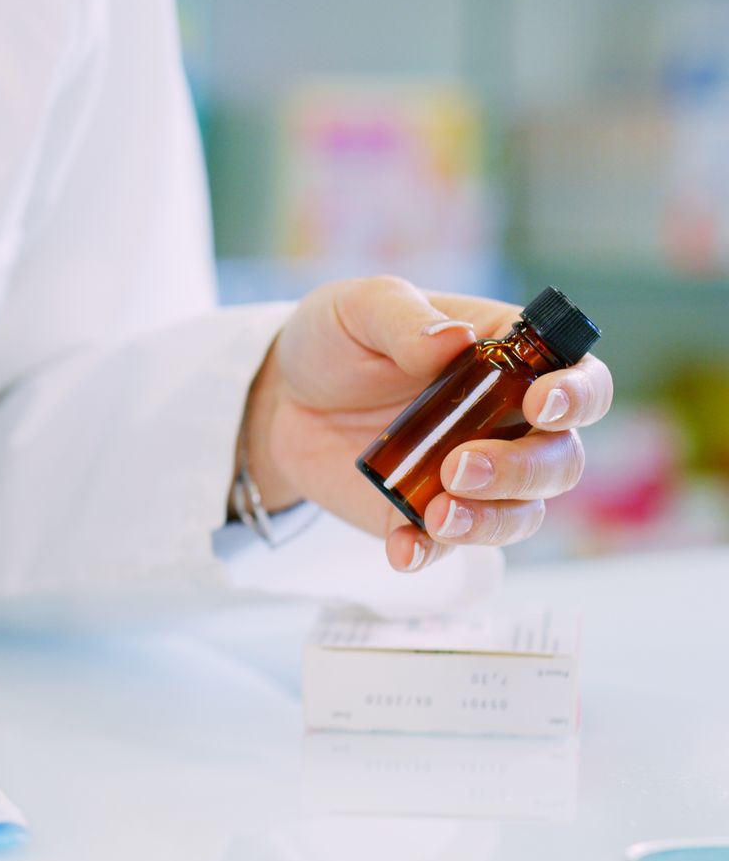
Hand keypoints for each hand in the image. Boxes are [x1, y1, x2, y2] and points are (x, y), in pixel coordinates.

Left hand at [244, 276, 612, 572]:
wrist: (280, 398)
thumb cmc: (336, 340)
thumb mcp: (360, 308)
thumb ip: (405, 319)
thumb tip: (454, 338)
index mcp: (509, 360)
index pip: (580, 379)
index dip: (578, 395)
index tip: (542, 403)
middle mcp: (507, 422)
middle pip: (560, 458)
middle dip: (523, 469)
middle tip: (461, 466)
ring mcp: (472, 475)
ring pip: (521, 513)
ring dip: (489, 520)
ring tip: (437, 515)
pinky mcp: (428, 516)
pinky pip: (448, 548)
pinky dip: (430, 552)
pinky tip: (402, 548)